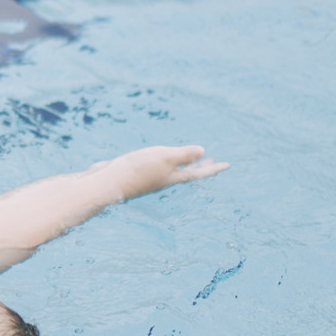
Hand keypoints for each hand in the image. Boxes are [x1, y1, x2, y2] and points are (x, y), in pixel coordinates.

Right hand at [102, 144, 227, 200]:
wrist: (108, 183)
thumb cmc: (137, 170)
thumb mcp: (164, 158)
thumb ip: (184, 155)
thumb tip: (203, 152)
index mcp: (173, 176)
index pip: (198, 172)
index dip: (213, 168)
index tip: (227, 165)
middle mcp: (164, 177)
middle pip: (187, 171)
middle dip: (200, 166)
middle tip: (212, 161)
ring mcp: (151, 176)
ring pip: (172, 169)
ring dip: (184, 163)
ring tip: (190, 159)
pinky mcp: (138, 172)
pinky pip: (157, 166)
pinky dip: (165, 162)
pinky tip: (160, 159)